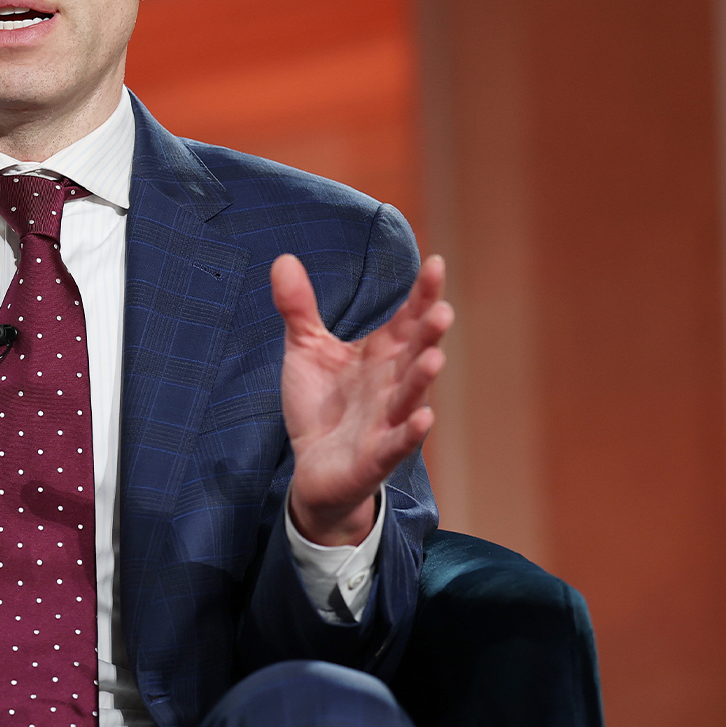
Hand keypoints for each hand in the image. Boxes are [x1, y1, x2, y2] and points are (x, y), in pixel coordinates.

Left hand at [275, 253, 450, 545]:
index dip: (422, 295)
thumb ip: (299, 307)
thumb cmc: (321, 405)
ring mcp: (387, 419)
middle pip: (415, 354)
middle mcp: (391, 383)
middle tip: (442, 310)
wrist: (312, 467)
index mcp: (381, 355)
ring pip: (410, 396)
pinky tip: (423, 418)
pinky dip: (410, 432)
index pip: (407, 320)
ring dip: (423, 379)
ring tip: (436, 357)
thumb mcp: (306, 349)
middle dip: (429, 334)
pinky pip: (397, 443)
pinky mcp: (376, 455)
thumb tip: (283, 258)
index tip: (435, 263)